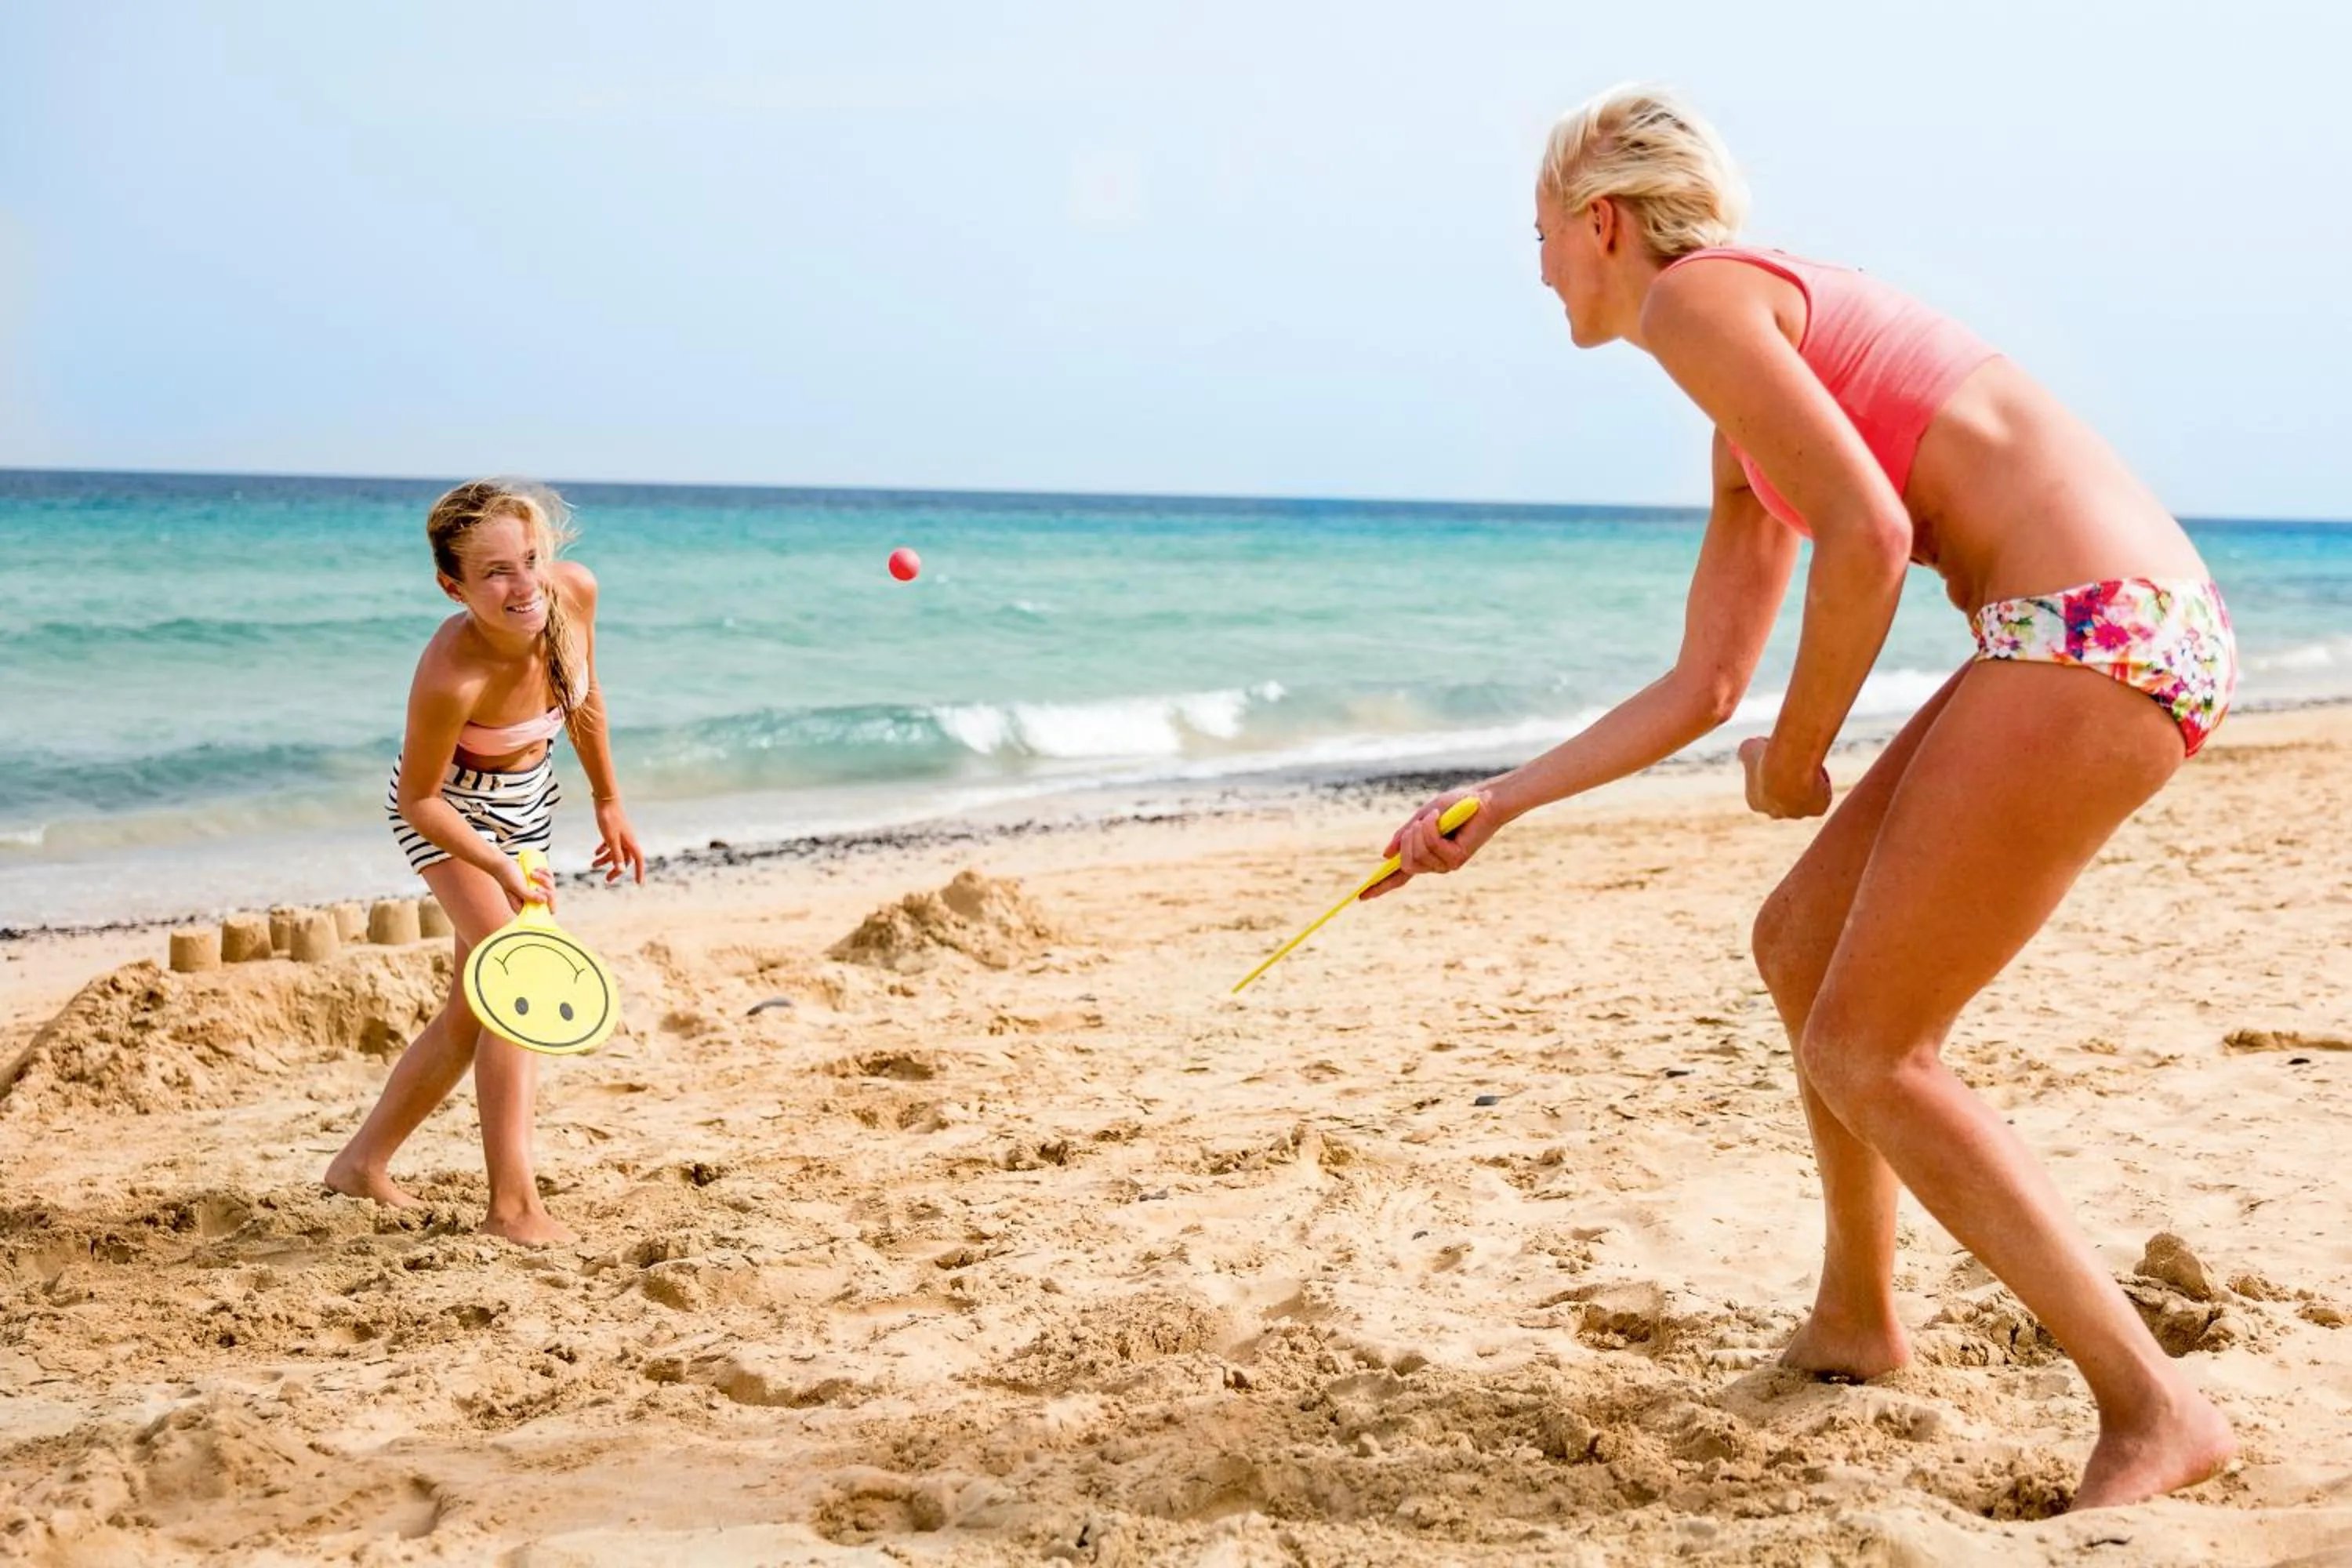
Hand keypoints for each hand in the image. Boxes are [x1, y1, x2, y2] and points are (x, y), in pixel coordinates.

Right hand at [496, 856, 557, 914]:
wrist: (503, 863)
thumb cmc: (507, 876)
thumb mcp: (517, 887)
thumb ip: (529, 896)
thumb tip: (544, 901)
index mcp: (524, 907)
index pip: (544, 913)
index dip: (548, 904)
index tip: (541, 891)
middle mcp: (531, 901)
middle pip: (551, 899)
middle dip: (547, 887)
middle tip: (536, 881)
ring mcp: (536, 892)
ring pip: (551, 887)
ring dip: (544, 878)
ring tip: (532, 873)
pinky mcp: (539, 882)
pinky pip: (550, 878)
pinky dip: (545, 872)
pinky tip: (536, 869)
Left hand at [592, 798, 645, 884]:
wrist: (605, 799)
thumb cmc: (609, 819)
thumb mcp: (611, 839)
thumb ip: (616, 854)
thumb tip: (622, 870)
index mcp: (630, 842)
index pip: (638, 861)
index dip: (639, 872)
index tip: (639, 884)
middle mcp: (628, 840)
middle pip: (625, 859)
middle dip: (616, 870)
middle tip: (607, 880)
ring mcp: (621, 835)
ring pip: (615, 852)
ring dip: (605, 860)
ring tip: (593, 865)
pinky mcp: (613, 830)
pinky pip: (610, 844)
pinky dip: (603, 850)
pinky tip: (595, 853)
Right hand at [1362, 785, 1504, 900]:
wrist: (1483, 799)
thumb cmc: (1455, 806)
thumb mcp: (1422, 818)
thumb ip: (1405, 836)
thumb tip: (1385, 856)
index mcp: (1424, 855)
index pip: (1399, 876)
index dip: (1380, 886)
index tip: (1362, 896)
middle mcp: (1435, 864)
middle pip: (1406, 865)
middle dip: (1406, 842)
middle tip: (1418, 824)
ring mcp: (1447, 864)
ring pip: (1418, 856)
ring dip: (1421, 831)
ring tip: (1434, 816)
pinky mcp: (1457, 858)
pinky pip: (1432, 845)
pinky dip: (1432, 827)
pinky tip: (1440, 816)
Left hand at [1738, 737, 1831, 819]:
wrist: (1787, 770)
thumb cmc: (1765, 759)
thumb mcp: (1748, 748)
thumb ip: (1746, 750)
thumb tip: (1747, 748)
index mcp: (1755, 803)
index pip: (1762, 791)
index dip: (1770, 775)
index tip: (1777, 761)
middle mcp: (1775, 813)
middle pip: (1783, 800)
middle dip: (1789, 784)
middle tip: (1795, 763)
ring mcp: (1797, 814)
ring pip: (1804, 799)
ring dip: (1806, 784)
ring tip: (1806, 764)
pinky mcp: (1817, 811)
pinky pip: (1822, 798)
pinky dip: (1822, 785)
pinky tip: (1817, 772)